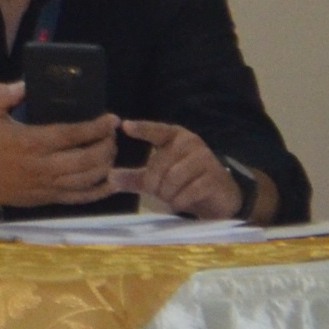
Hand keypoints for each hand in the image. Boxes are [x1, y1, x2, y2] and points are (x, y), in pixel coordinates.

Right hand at [0, 83, 120, 212]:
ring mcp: (49, 185)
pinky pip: (80, 198)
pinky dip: (100, 191)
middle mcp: (44, 165)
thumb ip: (3, 94)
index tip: (111, 119)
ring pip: (87, 178)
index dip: (95, 127)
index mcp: (32, 142)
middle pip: (86, 158)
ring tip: (111, 151)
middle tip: (113, 134)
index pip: (72, 135)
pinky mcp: (50, 198)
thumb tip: (26, 84)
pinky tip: (112, 182)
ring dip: (106, 164)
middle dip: (106, 146)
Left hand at [120, 120, 243, 219]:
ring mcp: (204, 158)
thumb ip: (134, 177)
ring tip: (173, 197)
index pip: (156, 130)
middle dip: (155, 185)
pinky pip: (188, 192)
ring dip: (168, 195)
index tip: (125, 126)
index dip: (142, 129)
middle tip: (161, 193)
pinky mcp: (213, 177)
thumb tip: (110, 176)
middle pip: (158, 165)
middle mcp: (190, 142)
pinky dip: (180, 201)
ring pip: (172, 179)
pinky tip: (183, 202)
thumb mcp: (156, 179)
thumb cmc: (183, 182)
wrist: (218, 197)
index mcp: (175, 137)